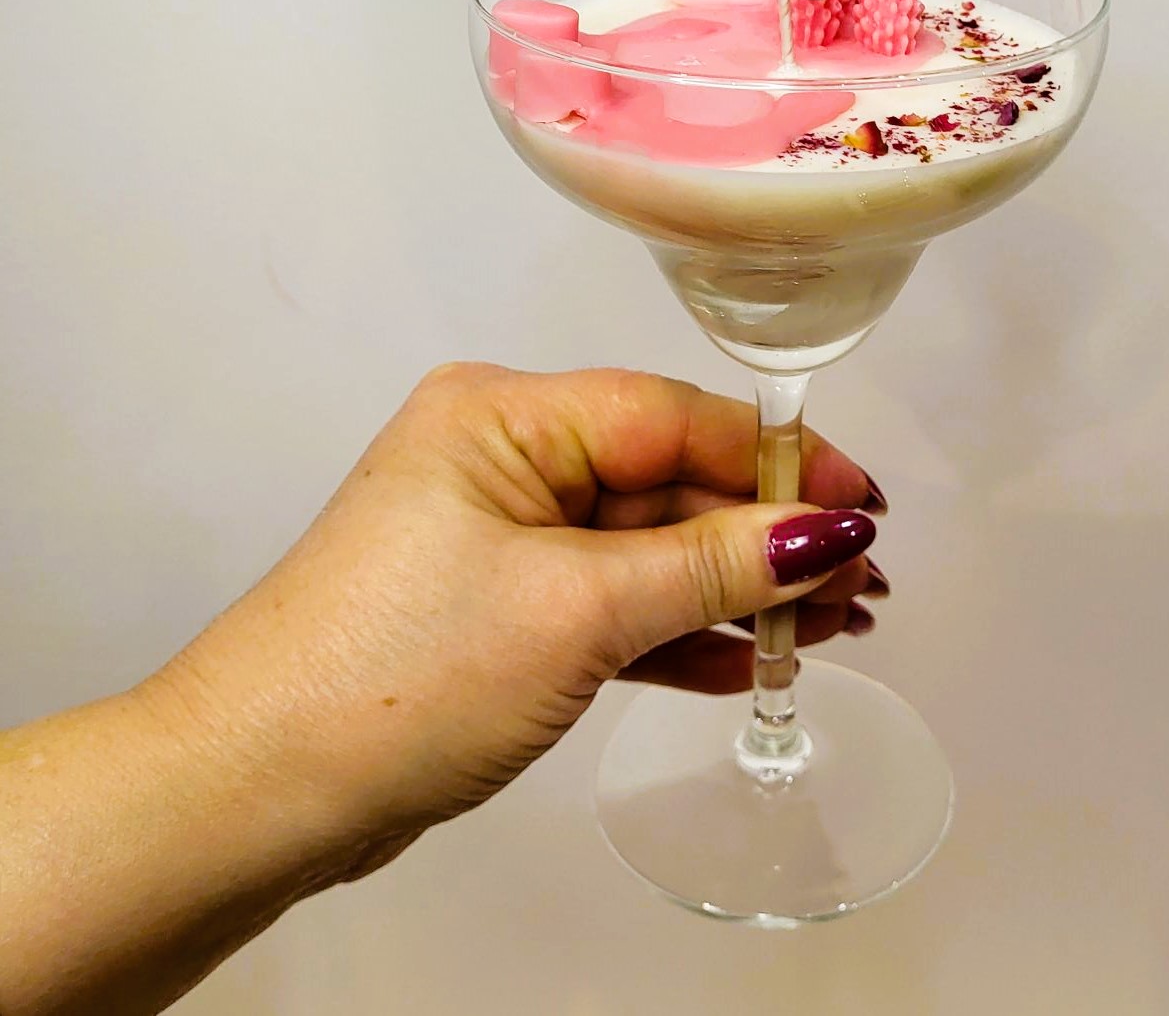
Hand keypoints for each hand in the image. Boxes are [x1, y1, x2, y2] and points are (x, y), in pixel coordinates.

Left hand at [160, 363, 884, 871]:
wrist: (259, 795)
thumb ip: (710, 567)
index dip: (778, 460)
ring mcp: (504, 538)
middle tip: (861, 586)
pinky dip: (680, 632)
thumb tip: (826, 532)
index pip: (672, 417)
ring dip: (737, 591)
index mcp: (505, 418)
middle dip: (766, 539)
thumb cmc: (396, 678)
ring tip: (832, 626)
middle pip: (669, 484)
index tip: (864, 502)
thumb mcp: (577, 612)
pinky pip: (615, 603)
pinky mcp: (505, 608)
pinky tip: (751, 659)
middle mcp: (505, 460)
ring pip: (650, 549)